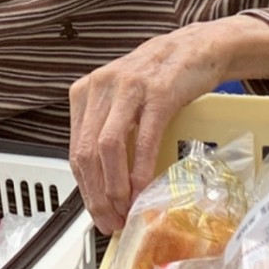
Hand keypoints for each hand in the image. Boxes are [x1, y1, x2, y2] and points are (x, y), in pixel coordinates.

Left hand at [69, 16, 268, 234]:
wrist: (193, 48)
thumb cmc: (157, 78)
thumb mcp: (120, 100)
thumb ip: (106, 132)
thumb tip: (103, 184)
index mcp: (85, 92)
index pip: (75, 150)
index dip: (85, 188)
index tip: (97, 212)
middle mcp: (101, 88)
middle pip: (87, 152)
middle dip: (97, 194)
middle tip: (111, 219)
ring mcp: (129, 89)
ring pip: (108, 147)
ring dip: (115, 186)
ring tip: (126, 208)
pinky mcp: (158, 93)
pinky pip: (143, 138)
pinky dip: (140, 168)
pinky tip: (143, 187)